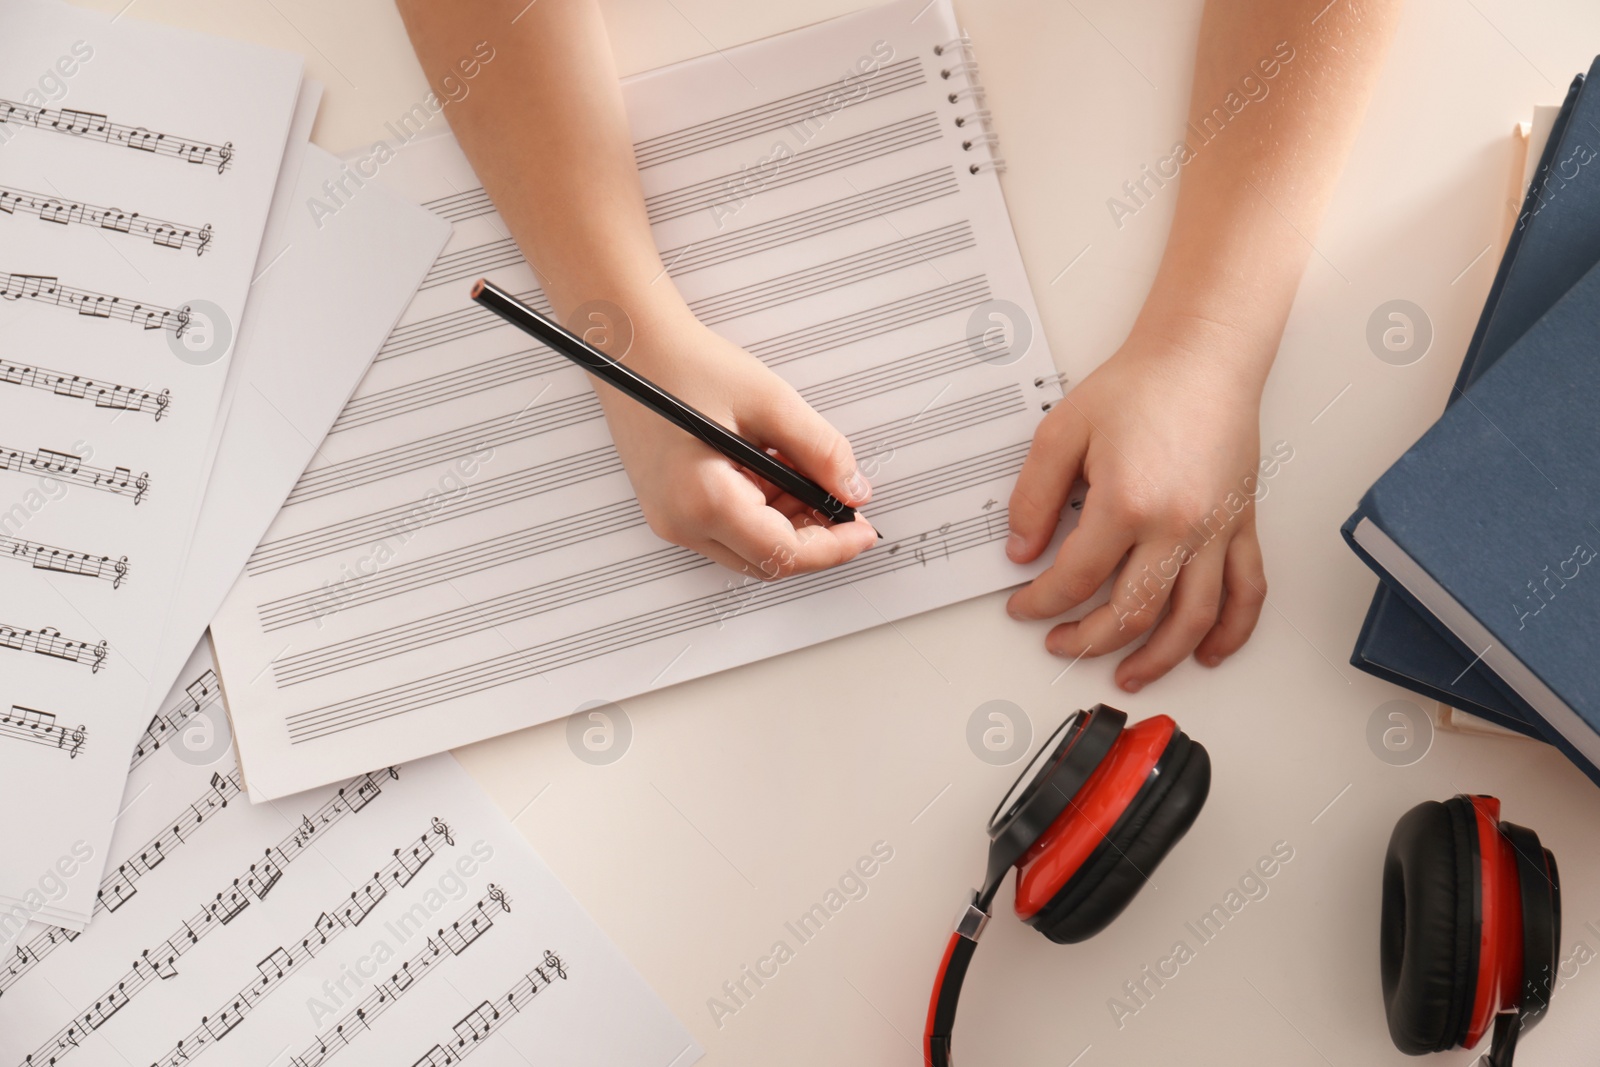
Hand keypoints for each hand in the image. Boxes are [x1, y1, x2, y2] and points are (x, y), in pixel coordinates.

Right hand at [595, 309, 876, 577]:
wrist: (634, 346)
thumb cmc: (685, 366)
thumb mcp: (770, 403)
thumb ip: (820, 451)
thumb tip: (852, 489)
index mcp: (703, 500)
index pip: (784, 553)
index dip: (833, 547)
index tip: (862, 530)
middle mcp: (680, 522)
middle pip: (766, 560)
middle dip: (813, 536)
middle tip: (842, 501)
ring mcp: (670, 518)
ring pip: (748, 548)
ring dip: (787, 522)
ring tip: (802, 471)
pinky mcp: (669, 507)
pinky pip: (727, 529)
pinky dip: (761, 510)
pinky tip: (773, 470)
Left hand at [1004, 324, 1269, 689]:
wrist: (1202, 357)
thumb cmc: (1139, 386)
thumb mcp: (1061, 433)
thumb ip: (1034, 496)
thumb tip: (1021, 551)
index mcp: (1128, 503)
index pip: (1076, 579)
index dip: (1042, 602)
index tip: (1025, 606)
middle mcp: (1178, 525)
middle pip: (1133, 613)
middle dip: (1089, 641)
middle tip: (1062, 645)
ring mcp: (1217, 530)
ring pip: (1192, 619)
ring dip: (1159, 658)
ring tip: (1129, 674)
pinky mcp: (1243, 525)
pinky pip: (1247, 591)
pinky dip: (1231, 632)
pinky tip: (1207, 653)